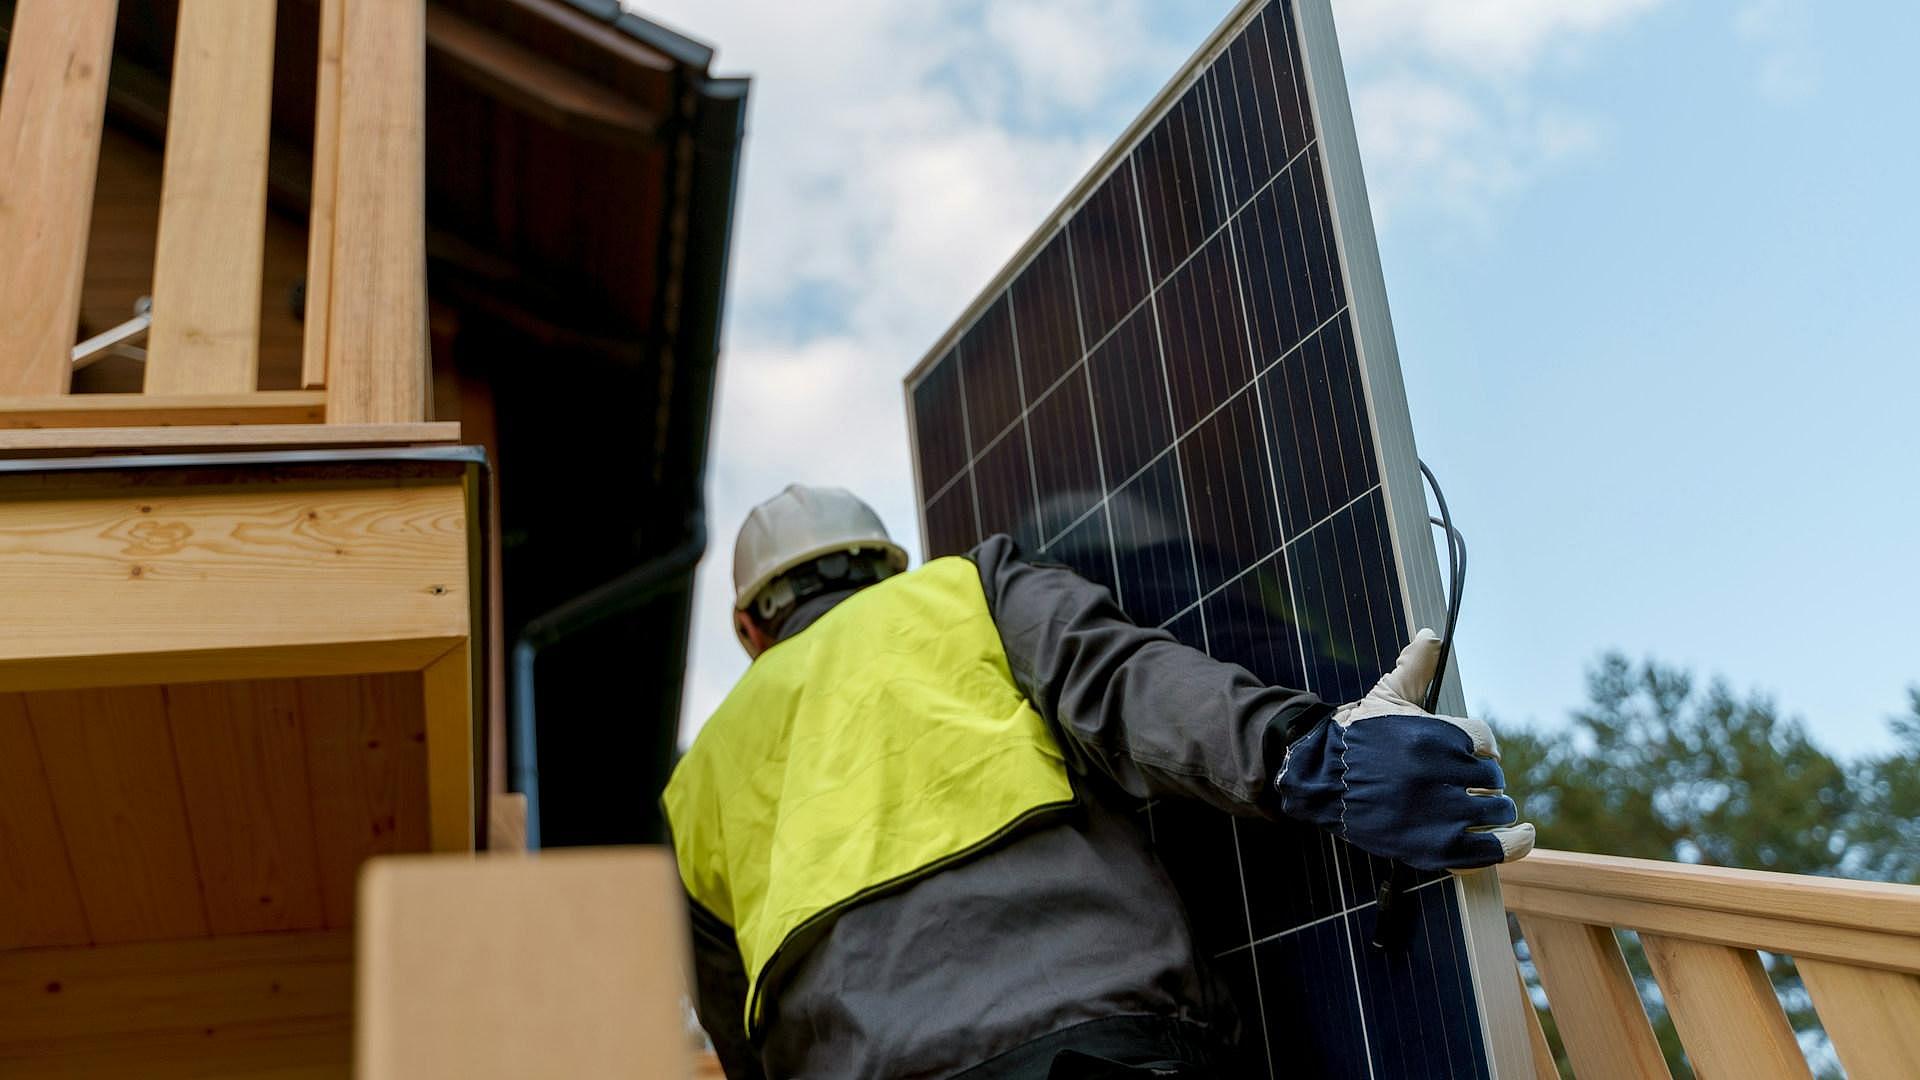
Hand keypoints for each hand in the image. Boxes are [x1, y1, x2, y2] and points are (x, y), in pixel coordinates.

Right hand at [1273, 630, 1534, 870]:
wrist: (1320, 779)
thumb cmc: (1357, 735)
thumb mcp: (1385, 695)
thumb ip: (1415, 665)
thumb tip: (1431, 634)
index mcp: (1432, 736)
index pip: (1484, 742)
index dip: (1477, 747)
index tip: (1466, 753)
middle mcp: (1438, 775)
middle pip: (1491, 778)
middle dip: (1481, 779)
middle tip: (1462, 782)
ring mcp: (1438, 814)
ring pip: (1495, 810)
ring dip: (1492, 808)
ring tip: (1480, 806)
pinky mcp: (1434, 847)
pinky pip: (1490, 848)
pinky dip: (1514, 843)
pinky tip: (1523, 834)